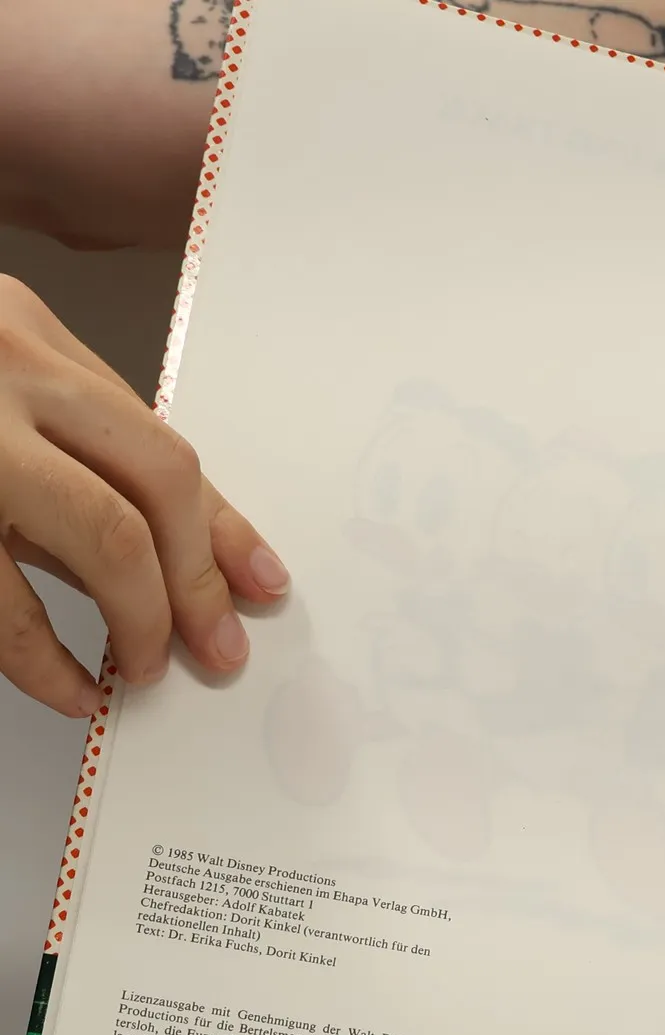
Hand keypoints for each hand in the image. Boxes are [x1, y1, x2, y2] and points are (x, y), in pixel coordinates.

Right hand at [0, 275, 286, 717]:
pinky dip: (46, 661)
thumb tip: (176, 557)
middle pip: (156, 484)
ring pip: (100, 537)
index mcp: (21, 334)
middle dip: (197, 581)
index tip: (261, 586)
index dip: (222, 528)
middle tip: (212, 650)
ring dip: (138, 620)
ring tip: (140, 671)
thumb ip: (62, 453)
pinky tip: (69, 690)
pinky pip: (2, 601)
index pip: (160, 443)